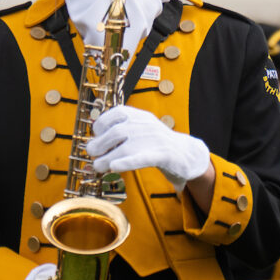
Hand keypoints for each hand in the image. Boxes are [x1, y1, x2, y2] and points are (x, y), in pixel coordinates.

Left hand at [88, 105, 211, 189]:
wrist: (187, 153)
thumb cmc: (156, 144)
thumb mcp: (140, 130)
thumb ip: (120, 133)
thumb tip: (92, 143)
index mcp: (141, 116)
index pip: (117, 112)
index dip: (101, 124)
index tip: (96, 135)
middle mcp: (147, 125)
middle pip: (116, 132)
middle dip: (100, 143)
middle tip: (92, 153)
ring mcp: (156, 139)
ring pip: (125, 148)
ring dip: (107, 158)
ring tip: (98, 166)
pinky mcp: (163, 156)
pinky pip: (142, 158)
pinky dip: (127, 162)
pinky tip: (114, 167)